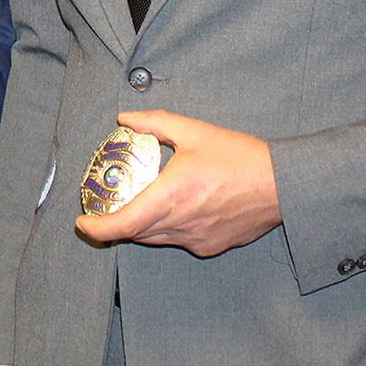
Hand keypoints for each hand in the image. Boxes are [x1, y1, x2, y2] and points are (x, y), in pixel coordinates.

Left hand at [75, 109, 280, 256]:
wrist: (283, 185)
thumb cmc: (241, 157)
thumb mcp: (195, 131)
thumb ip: (156, 123)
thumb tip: (126, 119)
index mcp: (172, 197)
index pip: (123, 225)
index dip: (97, 229)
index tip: (82, 223)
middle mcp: (181, 224)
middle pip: (135, 234)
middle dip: (117, 224)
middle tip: (108, 206)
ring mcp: (196, 239)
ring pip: (156, 238)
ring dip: (143, 226)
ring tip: (141, 204)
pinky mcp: (211, 246)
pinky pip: (179, 240)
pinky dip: (169, 228)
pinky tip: (178, 208)